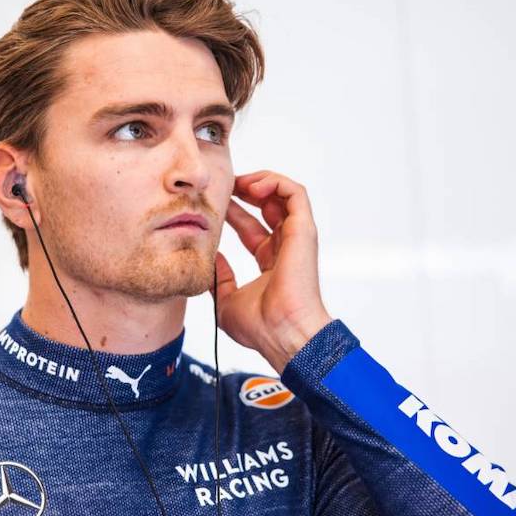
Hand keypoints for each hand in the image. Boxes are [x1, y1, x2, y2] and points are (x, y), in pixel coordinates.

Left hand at [211, 170, 333, 372]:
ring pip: (283, 194)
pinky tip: (252, 186)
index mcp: (270, 262)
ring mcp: (297, 237)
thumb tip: (211, 259)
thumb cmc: (260, 327)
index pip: (251, 227)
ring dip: (260, 181)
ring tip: (239, 183)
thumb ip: (218, 279)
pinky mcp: (304, 230)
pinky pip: (295, 193)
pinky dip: (275, 182)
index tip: (214, 204)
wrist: (282, 333)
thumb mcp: (226, 301)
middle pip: (266, 207)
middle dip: (245, 190)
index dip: (233, 211)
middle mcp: (285, 247)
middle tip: (224, 185)